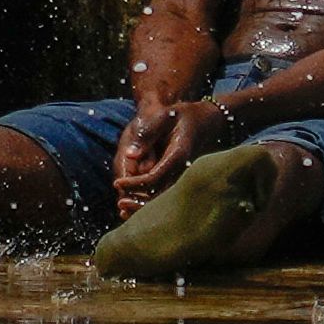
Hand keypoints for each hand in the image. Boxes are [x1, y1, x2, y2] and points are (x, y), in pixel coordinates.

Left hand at [111, 96, 236, 210]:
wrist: (206, 120)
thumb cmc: (183, 115)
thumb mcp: (165, 116)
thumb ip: (147, 134)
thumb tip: (129, 155)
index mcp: (177, 155)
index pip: (153, 177)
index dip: (134, 183)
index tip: (116, 183)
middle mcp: (182, 170)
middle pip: (160, 195)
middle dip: (138, 202)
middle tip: (119, 203)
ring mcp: (183, 176)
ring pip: (164, 200)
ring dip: (144, 206)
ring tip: (123, 209)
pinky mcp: (181, 178)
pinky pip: (166, 195)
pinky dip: (151, 202)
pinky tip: (135, 204)